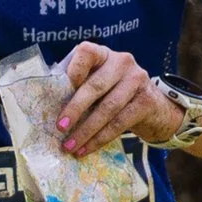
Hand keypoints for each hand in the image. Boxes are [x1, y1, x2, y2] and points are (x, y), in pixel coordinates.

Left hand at [55, 40, 182, 154]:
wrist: (154, 107)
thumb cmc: (113, 94)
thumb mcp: (97, 83)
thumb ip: (78, 85)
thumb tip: (47, 103)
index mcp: (104, 54)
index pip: (86, 52)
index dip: (73, 70)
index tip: (58, 92)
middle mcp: (122, 62)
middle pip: (95, 85)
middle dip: (75, 109)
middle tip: (59, 127)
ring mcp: (137, 80)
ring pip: (107, 108)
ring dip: (86, 130)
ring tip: (69, 145)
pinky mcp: (146, 101)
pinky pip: (119, 123)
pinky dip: (100, 139)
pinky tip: (86, 149)